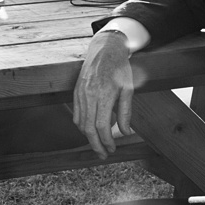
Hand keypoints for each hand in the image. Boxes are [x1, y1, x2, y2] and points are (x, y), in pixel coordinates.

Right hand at [71, 29, 134, 158]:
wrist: (105, 49)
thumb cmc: (120, 68)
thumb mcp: (128, 88)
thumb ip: (126, 112)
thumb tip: (125, 133)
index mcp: (104, 94)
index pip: (101, 126)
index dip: (106, 141)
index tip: (112, 149)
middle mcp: (89, 95)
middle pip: (88, 128)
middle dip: (96, 145)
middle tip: (103, 155)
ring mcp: (80, 93)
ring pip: (81, 123)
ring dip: (88, 138)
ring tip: (98, 145)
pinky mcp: (75, 92)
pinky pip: (76, 114)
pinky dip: (81, 126)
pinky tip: (89, 131)